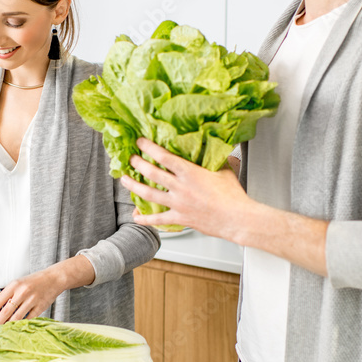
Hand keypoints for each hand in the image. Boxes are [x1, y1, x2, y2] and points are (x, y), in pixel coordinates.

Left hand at [0, 267, 66, 327]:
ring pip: (16, 318)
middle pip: (5, 312)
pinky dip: (21, 324)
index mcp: (14, 285)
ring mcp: (32, 300)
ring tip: (2, 331)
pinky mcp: (40, 307)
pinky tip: (16, 328)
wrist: (54, 279)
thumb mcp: (19, 283)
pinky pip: (28, 319)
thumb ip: (9, 295)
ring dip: (8, 326)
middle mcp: (22, 292)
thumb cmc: (34, 281)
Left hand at [120, 138, 250, 240]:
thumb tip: (213, 148)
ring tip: (124, 181)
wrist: (237, 219)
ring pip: (150, 195)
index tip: (140, 142)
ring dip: (134, 187)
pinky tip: (137, 217)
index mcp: (190, 173)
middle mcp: (181, 188)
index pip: (165, 157)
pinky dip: (146, 219)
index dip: (150, 148)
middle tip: (130, 159)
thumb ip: (214, 159)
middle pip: (153, 174)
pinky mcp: (180, 218)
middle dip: (138, 164)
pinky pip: (159, 219)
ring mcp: (178, 204)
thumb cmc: (233, 196)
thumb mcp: (224, 169)